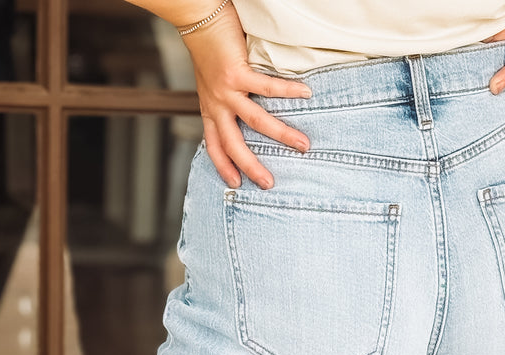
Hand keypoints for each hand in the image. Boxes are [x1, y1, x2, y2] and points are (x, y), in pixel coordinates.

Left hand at [183, 2, 311, 186]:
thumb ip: (226, 102)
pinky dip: (289, 91)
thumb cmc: (210, 50)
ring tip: (303, 145)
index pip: (214, 145)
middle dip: (252, 166)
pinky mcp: (236, 73)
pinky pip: (267, 87)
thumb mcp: (212, 84)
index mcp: (209, 109)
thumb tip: (248, 116)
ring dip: (282, 135)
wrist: (198, 20)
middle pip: (234, 144)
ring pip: (255, 121)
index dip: (223, 166)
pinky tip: (306, 94)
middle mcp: (216, 104)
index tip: (235, 184)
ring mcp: (226, 91)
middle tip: (269, 183)